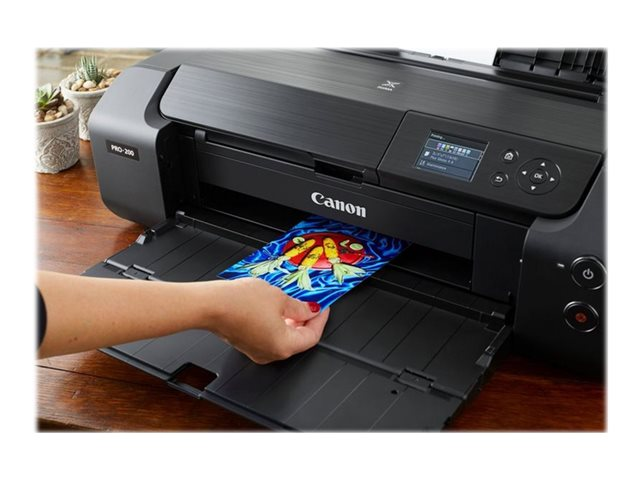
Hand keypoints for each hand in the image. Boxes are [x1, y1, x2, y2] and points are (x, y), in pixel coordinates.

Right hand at [205, 277, 329, 363]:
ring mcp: (257, 351)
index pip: (312, 336)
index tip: (324, 306)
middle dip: (306, 319)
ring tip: (293, 301)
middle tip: (310, 302)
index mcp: (283, 346)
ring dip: (291, 321)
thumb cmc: (240, 302)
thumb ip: (299, 306)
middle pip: (298, 339)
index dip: (321, 319)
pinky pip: (269, 336)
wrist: (210, 304)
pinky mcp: (246, 344)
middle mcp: (271, 354)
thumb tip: (309, 309)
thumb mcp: (279, 298)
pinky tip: (276, 307)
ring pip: (283, 338)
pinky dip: (277, 323)